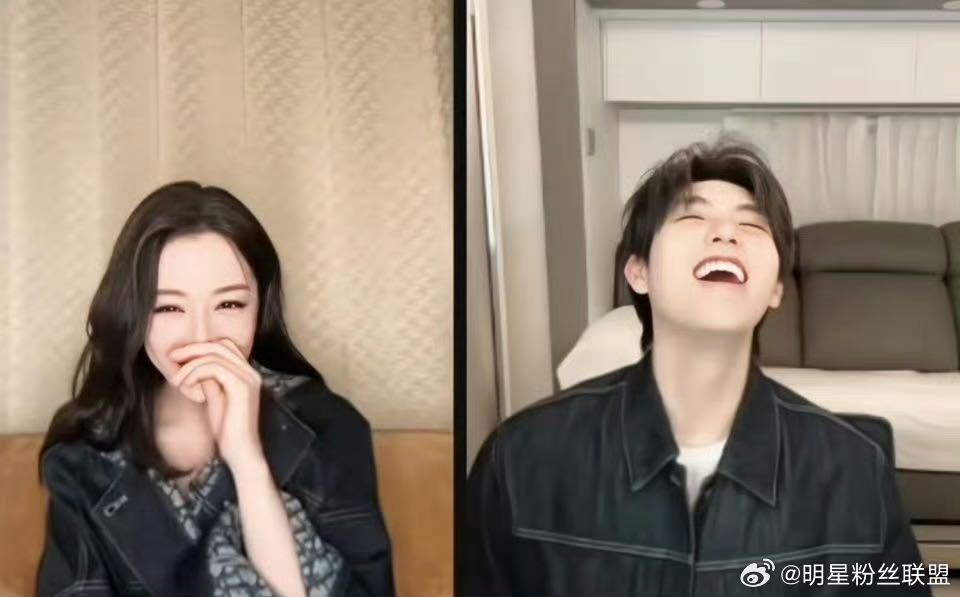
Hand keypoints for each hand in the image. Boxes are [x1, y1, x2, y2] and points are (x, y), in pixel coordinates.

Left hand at [169, 339, 264, 470]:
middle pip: (219, 345)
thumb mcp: (215, 399)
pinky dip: (195, 374)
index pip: (225, 346)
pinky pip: (213, 368)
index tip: (179, 359)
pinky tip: (187, 387)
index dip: (201, 348)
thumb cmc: (227, 430)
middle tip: (171, 358)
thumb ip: (210, 381)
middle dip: (192, 349)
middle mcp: (251, 372)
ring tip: (178, 381)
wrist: (241, 452)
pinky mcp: (240, 387)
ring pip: (214, 355)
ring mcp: (247, 378)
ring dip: (190, 365)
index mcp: (247, 374)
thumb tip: (196, 367)